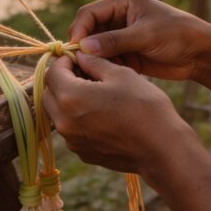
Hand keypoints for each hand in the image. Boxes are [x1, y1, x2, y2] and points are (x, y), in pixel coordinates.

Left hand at [44, 53, 193, 175]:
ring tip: (93, 92)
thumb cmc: (144, 106)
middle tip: (84, 73)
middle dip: (62, 80)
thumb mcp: (121, 74)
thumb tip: (80, 56)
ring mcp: (72, 141)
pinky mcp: (82, 153)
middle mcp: (64, 122)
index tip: (78, 57)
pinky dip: (77, 118)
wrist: (162, 149)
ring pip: (57, 113)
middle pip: (49, 94)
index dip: (64, 61)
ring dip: (68, 100)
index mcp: (71, 97)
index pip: (52, 73)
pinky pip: (71, 130)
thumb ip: (94, 63)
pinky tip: (100, 113)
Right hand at [69, 0, 210, 80]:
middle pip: (89, 31)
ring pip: (96, 47)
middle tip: (82, 65)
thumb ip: (114, 40)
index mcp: (122, 2)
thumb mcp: (145, 35)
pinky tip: (111, 75)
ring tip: (99, 72)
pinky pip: (107, 60)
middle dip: (85, 47)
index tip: (75, 50)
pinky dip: (106, 67)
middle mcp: (118, 16)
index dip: (79, 30)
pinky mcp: (126, 52)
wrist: (200, 54)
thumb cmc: (177, 35)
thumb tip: (83, 46)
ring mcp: (121, 35)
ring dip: (96, 59)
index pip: (89, 13)